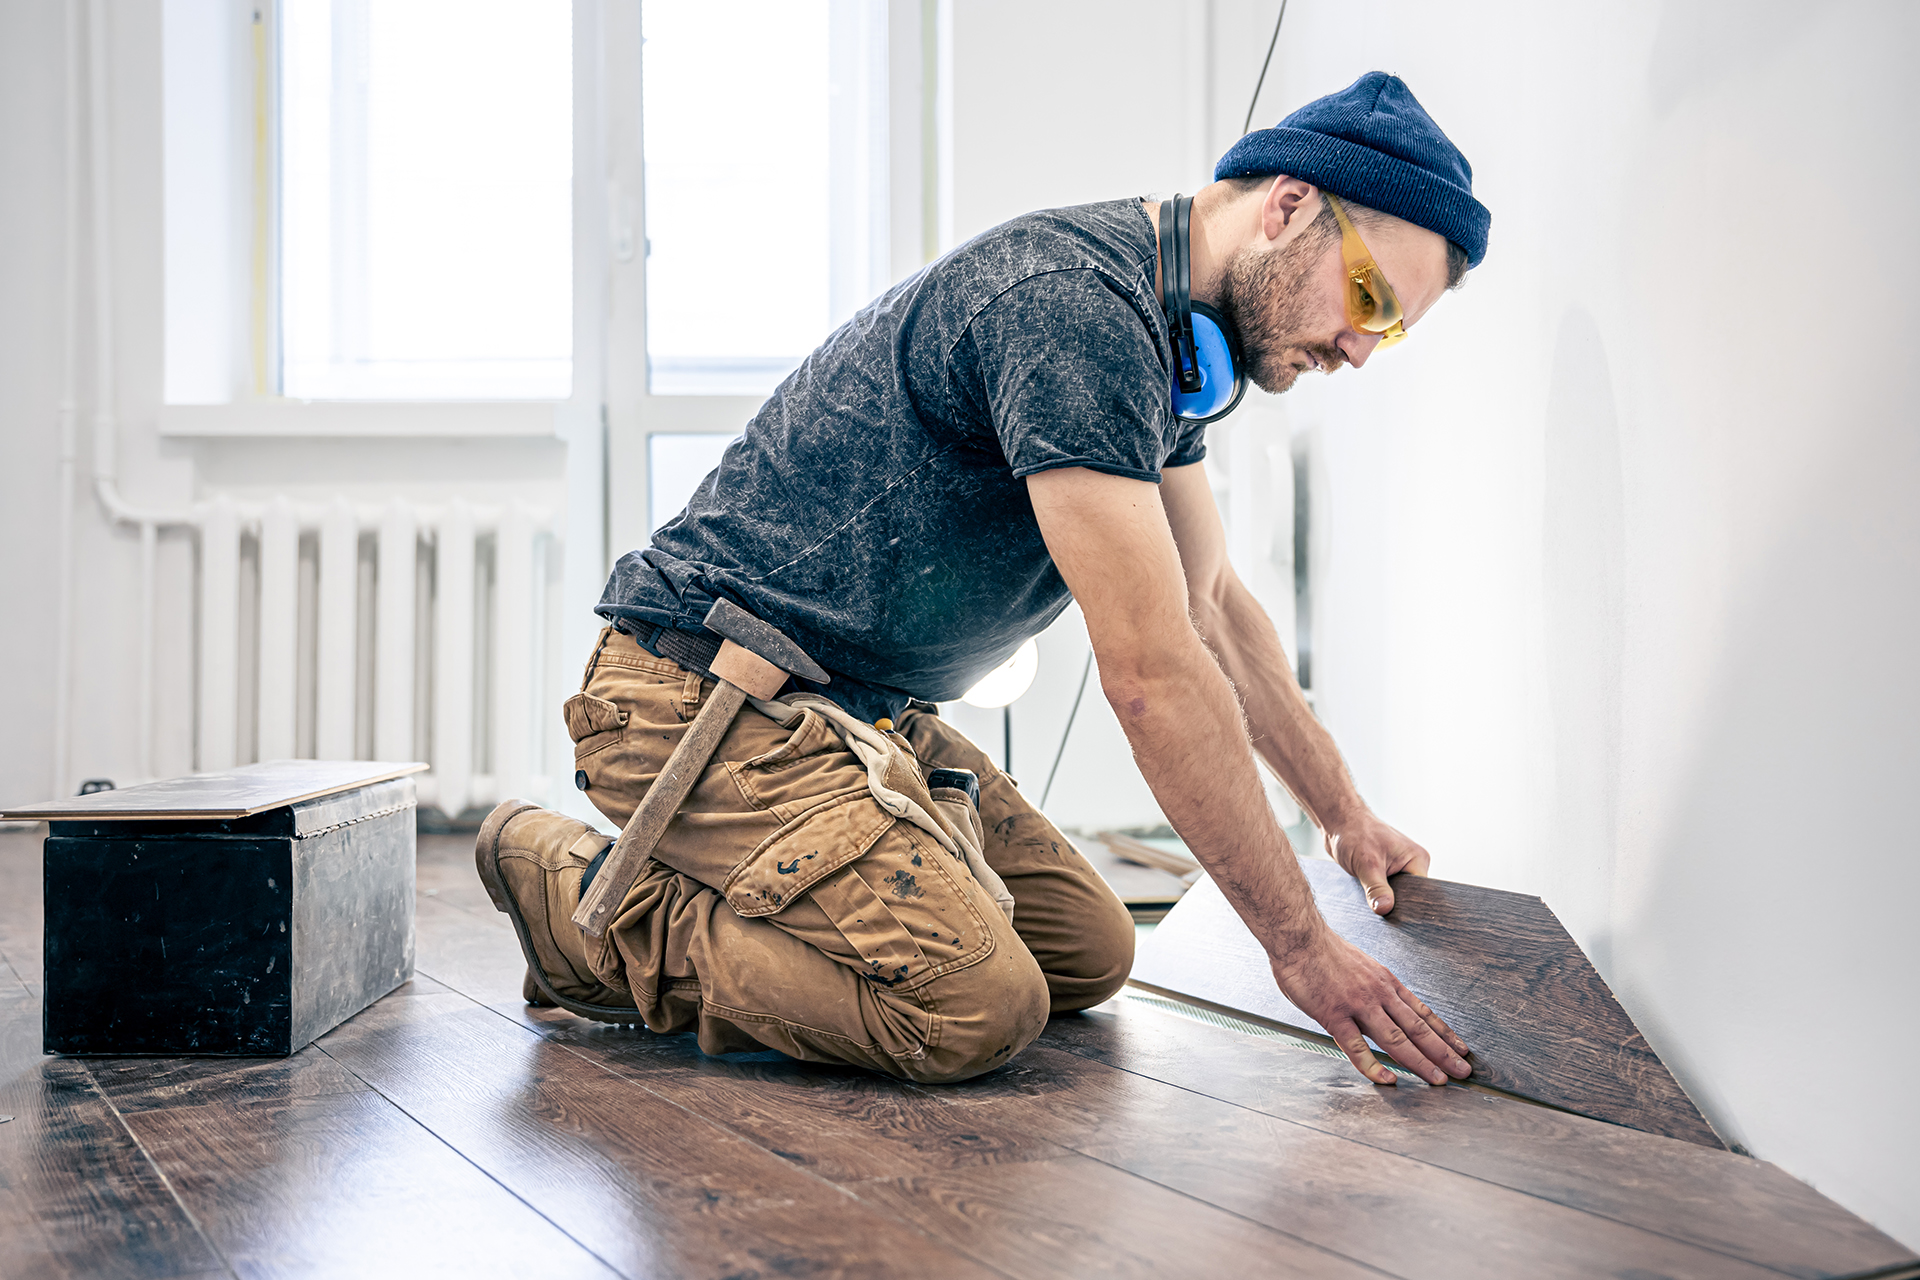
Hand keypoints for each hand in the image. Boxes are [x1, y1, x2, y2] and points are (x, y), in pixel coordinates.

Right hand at [1269, 927, 1471, 1086]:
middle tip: (1463, 1071)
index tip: (1461, 1048)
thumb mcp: (1361, 965)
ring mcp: (1358, 1005)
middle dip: (1443, 1052)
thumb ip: (1371, 987)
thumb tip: (1377, 1005)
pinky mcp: (1334, 1015)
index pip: (1422, 1012)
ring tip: (1439, 1080)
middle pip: (1418, 1028)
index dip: (1444, 1032)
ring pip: (1397, 1039)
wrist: (1299, 936)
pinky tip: (1388, 1080)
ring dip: (1421, 1061)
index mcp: (1385, 981)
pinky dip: (1374, 1066)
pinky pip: (1357, 1047)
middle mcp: (1379, 994)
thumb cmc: (1322, 950)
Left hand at [1326, 815, 1429, 914]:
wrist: (1339, 824)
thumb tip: (1385, 909)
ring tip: (1369, 896)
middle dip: (1394, 903)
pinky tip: (1366, 894)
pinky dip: (1376, 895)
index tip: (1394, 914)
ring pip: (1396, 896)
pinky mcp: (1386, 873)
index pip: (1421, 892)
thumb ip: (1377, 889)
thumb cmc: (1355, 834)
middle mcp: (1412, 864)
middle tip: (1378, 907)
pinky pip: (1385, 892)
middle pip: (1410, 896)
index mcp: (1417, 859)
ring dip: (1382, 899)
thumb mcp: (1367, 864)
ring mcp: (1399, 869)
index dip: (1408, 905)